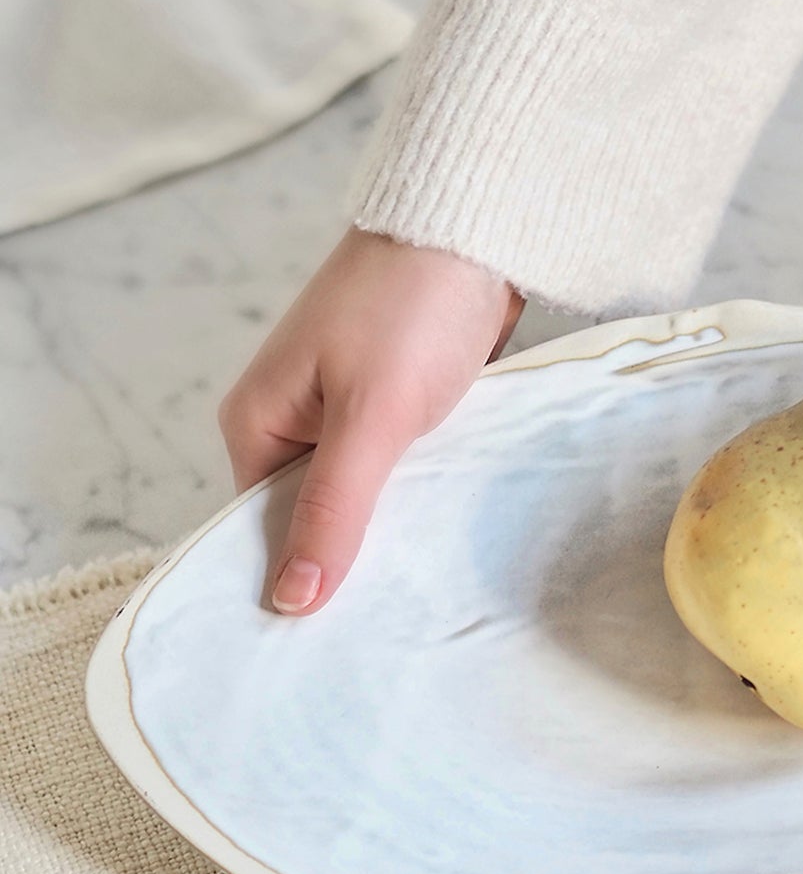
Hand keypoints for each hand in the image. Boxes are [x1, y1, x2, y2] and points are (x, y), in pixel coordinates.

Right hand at [219, 227, 523, 614]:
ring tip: (420, 589)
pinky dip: (418, 493)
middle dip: (347, 560)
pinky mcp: (395, 402)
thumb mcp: (370, 419)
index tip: (325, 646)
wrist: (474, 227)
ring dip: (390, 527)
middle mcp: (292, 420)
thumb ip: (333, 509)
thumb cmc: (412, 309)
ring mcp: (345, 410)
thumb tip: (291, 600)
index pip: (260, 530)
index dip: (294, 581)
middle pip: (311, 517)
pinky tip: (443, 528)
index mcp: (258, 423)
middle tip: (386, 629)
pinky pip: (398, 468)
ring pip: (362, 495)